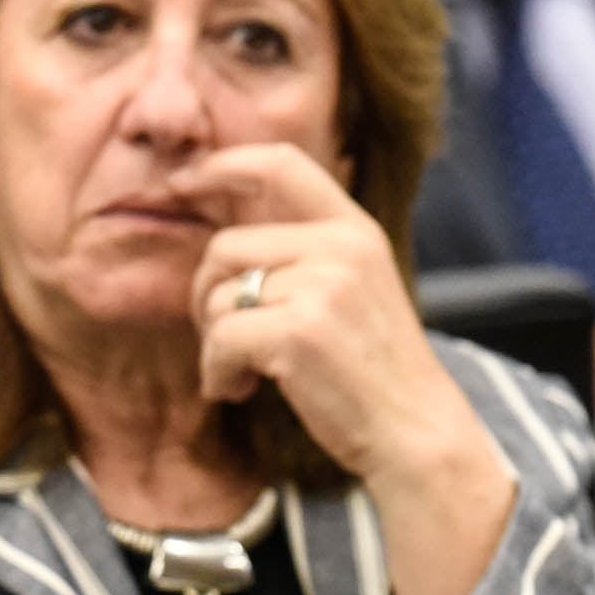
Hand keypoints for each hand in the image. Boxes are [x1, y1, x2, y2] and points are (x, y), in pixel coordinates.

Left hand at [179, 144, 483, 478]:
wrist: (413, 430)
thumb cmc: (367, 370)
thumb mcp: (347, 290)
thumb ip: (300, 255)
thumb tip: (221, 237)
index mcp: (353, 229)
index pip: (281, 164)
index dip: (221, 166)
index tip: (180, 182)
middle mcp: (341, 246)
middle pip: (223, 248)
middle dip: (205, 298)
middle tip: (225, 341)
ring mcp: (323, 285)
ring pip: (215, 296)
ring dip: (213, 343)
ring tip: (244, 372)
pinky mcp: (299, 330)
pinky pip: (219, 339)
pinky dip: (216, 372)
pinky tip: (239, 390)